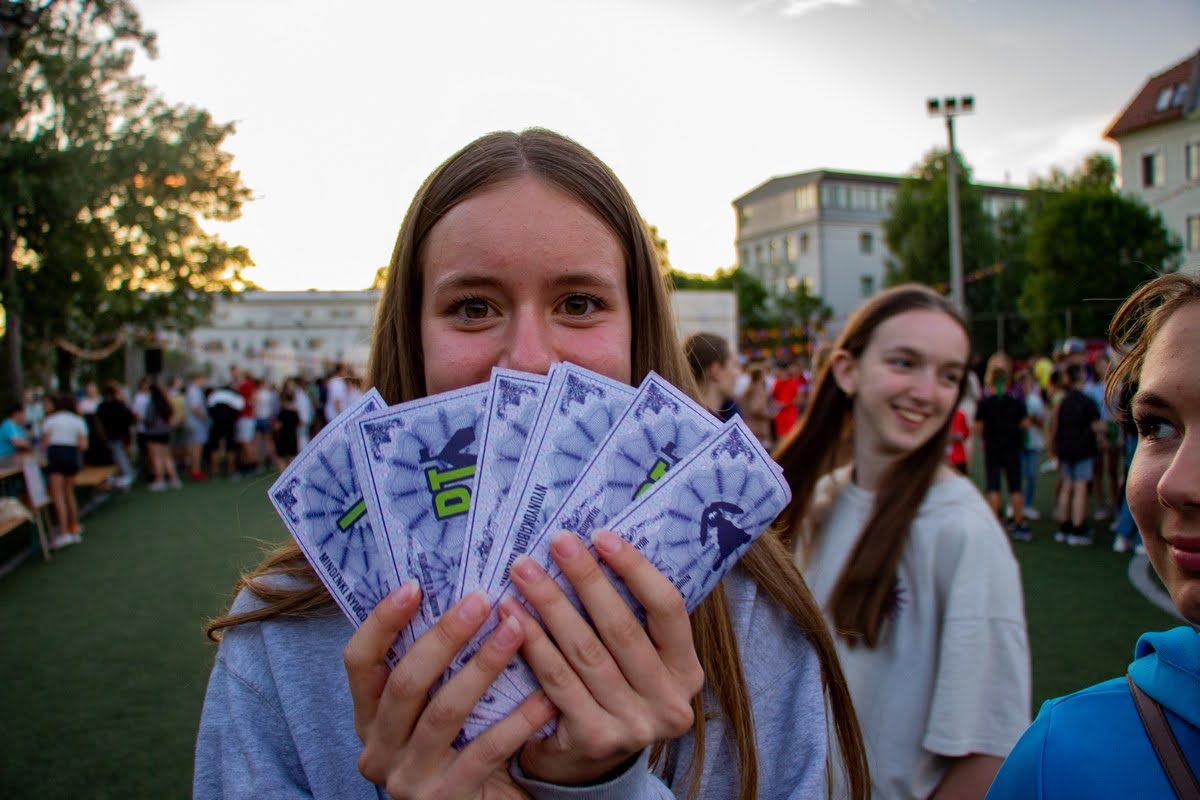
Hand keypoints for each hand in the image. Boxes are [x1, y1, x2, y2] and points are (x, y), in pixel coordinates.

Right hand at [344, 582, 556, 799]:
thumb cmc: (460, 748)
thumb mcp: (433, 709)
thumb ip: (435, 667)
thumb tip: (464, 591)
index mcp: (368, 719)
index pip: (358, 662)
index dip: (381, 621)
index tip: (415, 585)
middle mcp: (377, 751)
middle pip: (404, 683)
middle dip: (445, 636)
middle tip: (482, 600)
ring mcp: (408, 780)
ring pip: (444, 712)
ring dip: (483, 666)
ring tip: (517, 630)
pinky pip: (485, 751)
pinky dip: (517, 720)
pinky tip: (544, 696)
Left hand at [504, 530, 704, 784]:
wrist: (588, 764)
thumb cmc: (611, 690)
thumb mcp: (637, 660)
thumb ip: (630, 616)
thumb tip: (596, 546)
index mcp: (686, 671)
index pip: (668, 608)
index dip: (636, 569)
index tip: (601, 536)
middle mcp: (669, 701)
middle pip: (622, 627)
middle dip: (586, 579)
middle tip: (556, 542)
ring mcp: (634, 725)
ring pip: (586, 651)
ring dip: (551, 604)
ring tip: (524, 571)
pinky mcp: (595, 739)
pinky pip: (558, 681)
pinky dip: (533, 644)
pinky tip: (512, 615)